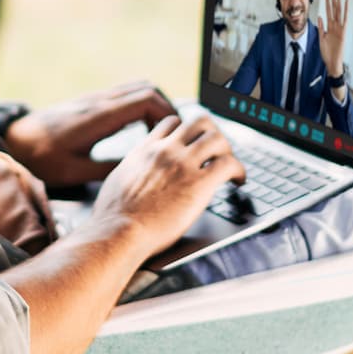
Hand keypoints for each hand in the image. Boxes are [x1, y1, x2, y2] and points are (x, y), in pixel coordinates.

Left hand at [0, 80, 180, 187]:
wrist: (13, 142)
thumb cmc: (40, 159)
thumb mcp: (75, 171)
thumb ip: (108, 169)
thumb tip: (139, 169)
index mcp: (99, 116)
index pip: (145, 99)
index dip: (166, 113)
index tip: (172, 134)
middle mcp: (99, 102)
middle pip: (147, 88)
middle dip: (167, 107)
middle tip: (173, 133)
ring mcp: (95, 99)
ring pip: (137, 88)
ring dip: (154, 105)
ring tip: (160, 132)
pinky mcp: (91, 103)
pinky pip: (125, 95)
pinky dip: (141, 106)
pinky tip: (140, 128)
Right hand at [87, 114, 243, 255]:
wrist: (119, 231)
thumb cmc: (113, 217)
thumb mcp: (117, 182)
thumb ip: (131, 172)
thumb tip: (132, 178)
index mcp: (145, 150)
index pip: (171, 122)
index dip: (187, 130)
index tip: (194, 143)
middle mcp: (166, 151)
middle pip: (199, 122)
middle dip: (212, 133)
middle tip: (218, 150)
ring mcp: (183, 164)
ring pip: (218, 138)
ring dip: (228, 150)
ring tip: (231, 166)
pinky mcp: (199, 183)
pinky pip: (229, 164)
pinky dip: (239, 170)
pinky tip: (240, 180)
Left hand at [317, 0, 348, 79]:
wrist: (332, 63)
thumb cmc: (327, 53)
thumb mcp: (321, 38)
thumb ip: (321, 27)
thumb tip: (319, 16)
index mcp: (329, 25)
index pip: (328, 8)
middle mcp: (335, 24)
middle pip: (334, 5)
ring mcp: (339, 27)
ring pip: (338, 9)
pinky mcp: (342, 32)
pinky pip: (343, 19)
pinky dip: (344, 10)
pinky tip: (345, 1)